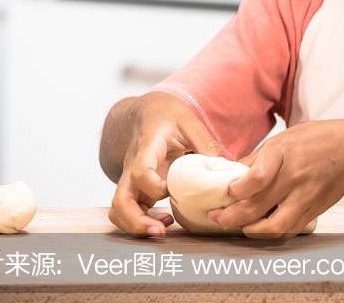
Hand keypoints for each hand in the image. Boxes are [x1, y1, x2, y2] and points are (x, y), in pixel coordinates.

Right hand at [107, 92, 225, 236]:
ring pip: (118, 209)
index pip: (139, 172)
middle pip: (120, 201)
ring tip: (164, 228)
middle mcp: (132, 168)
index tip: (169, 191)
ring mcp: (131, 180)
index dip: (152, 186)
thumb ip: (205, 141)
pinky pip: (129, 209)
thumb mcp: (189, 120)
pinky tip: (165, 220)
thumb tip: (224, 165)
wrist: (146, 112)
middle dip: (136, 221)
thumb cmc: (166, 115)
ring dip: (136, 225)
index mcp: (146, 149)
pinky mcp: (137, 188)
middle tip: (161, 230)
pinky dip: (140, 221)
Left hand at [209, 119, 343, 239]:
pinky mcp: (315, 210)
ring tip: (237, 226)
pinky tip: (260, 229)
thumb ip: (256, 159)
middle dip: (231, 217)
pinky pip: (289, 229)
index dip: (236, 189)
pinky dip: (271, 233)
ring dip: (250, 230)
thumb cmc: (317, 140)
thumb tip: (227, 174)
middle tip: (216, 217)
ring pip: (274, 225)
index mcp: (284, 152)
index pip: (257, 176)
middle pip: (258, 206)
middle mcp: (295, 175)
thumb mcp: (283, 139)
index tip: (227, 192)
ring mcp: (307, 195)